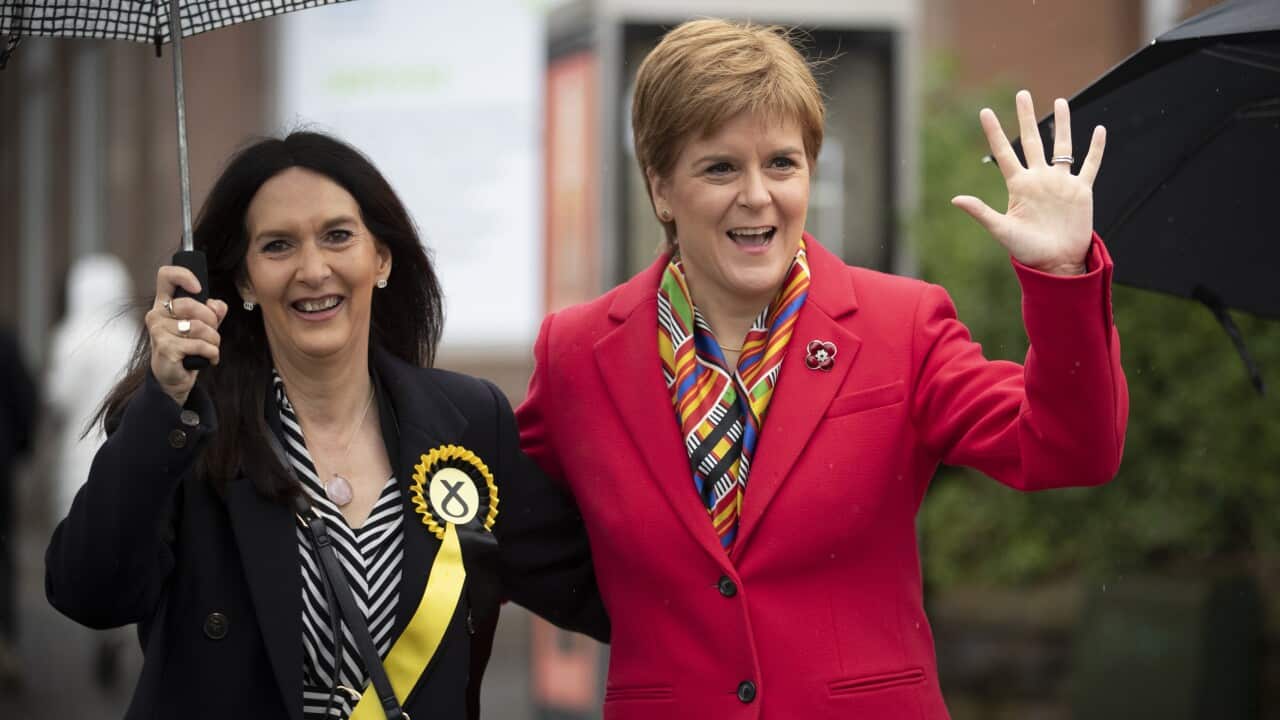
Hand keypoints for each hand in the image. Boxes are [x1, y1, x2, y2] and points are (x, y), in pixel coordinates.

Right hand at [146, 265, 227, 406]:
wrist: (174, 377)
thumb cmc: (187, 348)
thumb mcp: (204, 326)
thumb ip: (213, 312)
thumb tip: (217, 305)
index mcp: (164, 303)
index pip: (166, 276)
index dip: (184, 276)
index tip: (198, 288)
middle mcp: (157, 314)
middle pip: (193, 304)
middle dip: (212, 321)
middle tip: (212, 333)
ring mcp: (159, 330)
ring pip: (200, 327)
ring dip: (214, 340)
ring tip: (210, 347)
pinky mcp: (166, 347)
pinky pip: (201, 345)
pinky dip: (212, 353)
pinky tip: (209, 358)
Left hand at [952, 91, 1105, 275]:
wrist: (1056, 263)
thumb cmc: (1027, 251)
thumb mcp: (1002, 230)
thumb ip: (981, 212)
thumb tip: (956, 199)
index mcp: (1019, 186)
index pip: (1004, 152)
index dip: (995, 132)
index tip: (985, 111)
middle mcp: (1039, 179)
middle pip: (1032, 140)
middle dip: (1026, 117)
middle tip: (1022, 93)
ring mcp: (1060, 183)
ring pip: (1061, 146)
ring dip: (1061, 125)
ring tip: (1060, 101)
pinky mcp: (1081, 191)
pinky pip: (1089, 165)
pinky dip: (1095, 149)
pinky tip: (1099, 130)